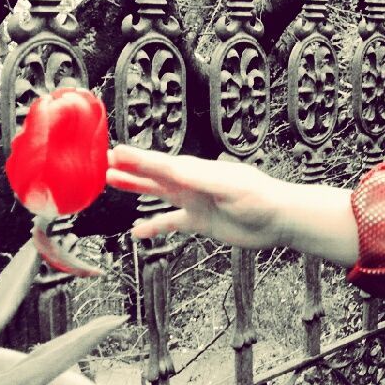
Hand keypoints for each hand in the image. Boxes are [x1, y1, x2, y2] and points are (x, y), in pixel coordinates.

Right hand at [107, 145, 291, 247]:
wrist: (280, 219)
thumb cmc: (260, 197)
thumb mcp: (228, 185)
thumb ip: (199, 178)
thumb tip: (172, 169)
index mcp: (198, 170)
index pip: (161, 163)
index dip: (137, 159)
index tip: (114, 152)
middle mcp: (193, 183)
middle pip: (155, 174)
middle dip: (130, 168)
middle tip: (103, 162)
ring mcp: (195, 202)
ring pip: (159, 194)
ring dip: (137, 189)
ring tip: (112, 182)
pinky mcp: (201, 222)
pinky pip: (172, 223)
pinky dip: (155, 226)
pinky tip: (138, 231)